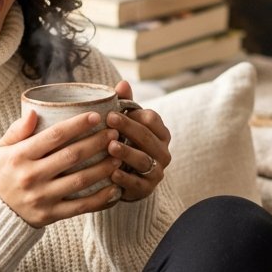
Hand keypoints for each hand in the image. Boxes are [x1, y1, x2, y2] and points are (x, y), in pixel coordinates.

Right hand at [0, 110, 123, 227]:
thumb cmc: (3, 173)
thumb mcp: (1, 149)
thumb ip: (17, 130)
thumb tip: (33, 111)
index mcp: (20, 156)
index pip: (54, 136)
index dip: (78, 124)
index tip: (96, 116)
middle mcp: (31, 176)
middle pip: (72, 156)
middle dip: (97, 142)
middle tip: (114, 133)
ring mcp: (42, 197)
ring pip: (80, 180)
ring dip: (103, 168)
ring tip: (118, 156)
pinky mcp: (50, 215)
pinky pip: (80, 206)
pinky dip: (100, 198)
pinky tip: (114, 188)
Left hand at [106, 79, 170, 202]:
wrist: (127, 179)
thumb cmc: (125, 144)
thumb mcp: (126, 124)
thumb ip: (126, 104)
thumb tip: (123, 83)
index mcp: (160, 133)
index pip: (152, 119)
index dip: (134, 115)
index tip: (113, 111)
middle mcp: (163, 152)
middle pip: (146, 137)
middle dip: (128, 128)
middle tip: (109, 120)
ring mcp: (156, 171)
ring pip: (143, 160)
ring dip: (127, 153)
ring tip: (110, 147)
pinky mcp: (146, 189)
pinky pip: (136, 183)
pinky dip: (124, 179)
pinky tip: (111, 173)